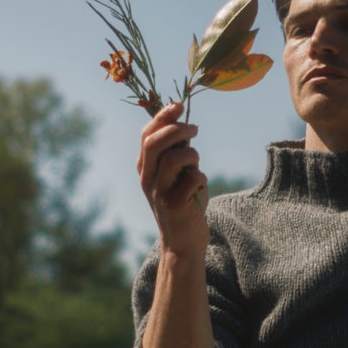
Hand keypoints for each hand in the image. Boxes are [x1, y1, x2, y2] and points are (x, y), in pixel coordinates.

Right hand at [138, 102, 208, 260]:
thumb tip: (183, 124)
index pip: (147, 135)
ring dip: (192, 156)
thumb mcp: (174, 175)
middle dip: (177, 129)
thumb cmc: (183, 203)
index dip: (162, 116)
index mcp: (145, 168)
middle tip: (194, 129)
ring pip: (175, 158)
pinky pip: (194, 179)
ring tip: (197, 167)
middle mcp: (147, 179)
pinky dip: (202, 180)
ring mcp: (159, 192)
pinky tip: (199, 191)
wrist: (182, 242)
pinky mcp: (175, 205)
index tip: (178, 105)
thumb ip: (175, 153)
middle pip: (156, 142)